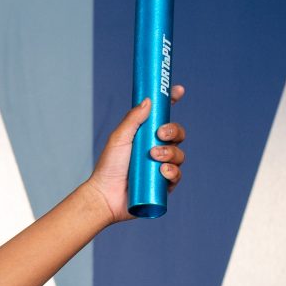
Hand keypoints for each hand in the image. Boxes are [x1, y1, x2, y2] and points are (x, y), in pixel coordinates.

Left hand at [85, 83, 186, 224]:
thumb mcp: (119, 138)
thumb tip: (149, 100)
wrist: (105, 195)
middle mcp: (157, 149)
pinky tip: (162, 172)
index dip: (172, 102)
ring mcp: (161, 166)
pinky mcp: (164, 185)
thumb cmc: (109, 166)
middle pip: (177, 134)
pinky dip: (172, 172)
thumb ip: (133, 119)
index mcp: (147, 135)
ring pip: (179, 154)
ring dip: (171, 153)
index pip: (164, 116)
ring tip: (155, 157)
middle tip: (160, 134)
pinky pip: (177, 176)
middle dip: (173, 131)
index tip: (178, 91)